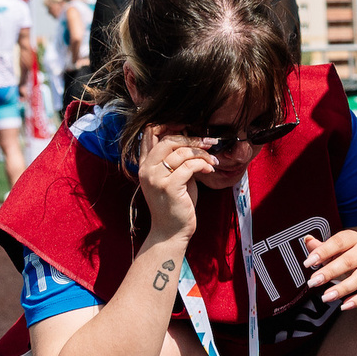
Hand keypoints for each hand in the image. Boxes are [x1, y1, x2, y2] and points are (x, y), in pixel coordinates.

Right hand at [135, 124, 213, 243]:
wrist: (171, 232)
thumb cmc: (176, 203)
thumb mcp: (172, 177)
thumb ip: (176, 159)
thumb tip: (193, 139)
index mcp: (144, 165)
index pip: (149, 132)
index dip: (169, 123)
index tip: (189, 125)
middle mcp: (146, 169)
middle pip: (168, 138)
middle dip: (192, 138)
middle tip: (209, 142)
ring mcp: (156, 178)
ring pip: (181, 152)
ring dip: (202, 153)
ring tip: (212, 161)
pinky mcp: (169, 187)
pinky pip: (189, 166)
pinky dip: (203, 165)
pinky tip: (210, 170)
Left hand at [303, 229, 356, 308]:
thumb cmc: (348, 252)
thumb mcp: (335, 247)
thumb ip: (321, 246)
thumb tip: (307, 240)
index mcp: (353, 239)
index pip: (338, 243)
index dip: (322, 252)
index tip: (308, 263)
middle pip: (348, 261)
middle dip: (329, 272)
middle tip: (313, 281)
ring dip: (341, 289)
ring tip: (326, 297)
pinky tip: (344, 305)